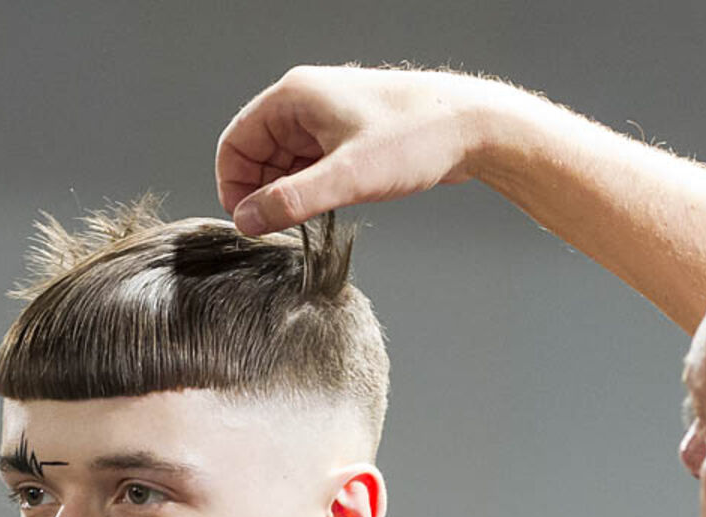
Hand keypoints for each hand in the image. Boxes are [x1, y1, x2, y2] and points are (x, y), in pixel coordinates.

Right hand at [216, 66, 502, 234]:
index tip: (247, 224)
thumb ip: (293, 201)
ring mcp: (328, 119)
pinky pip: (313, 166)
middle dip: (264, 193)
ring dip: (291, 194)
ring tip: (313, 220)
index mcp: (294, 98)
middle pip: (258, 154)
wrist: (471, 127)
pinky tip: (331, 209)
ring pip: (287, 163)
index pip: (236, 142)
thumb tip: (247, 220)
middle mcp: (305, 103)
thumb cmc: (415, 138)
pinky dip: (313, 189)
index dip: (233, 186)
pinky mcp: (349, 137)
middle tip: (282, 230)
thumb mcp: (348, 177)